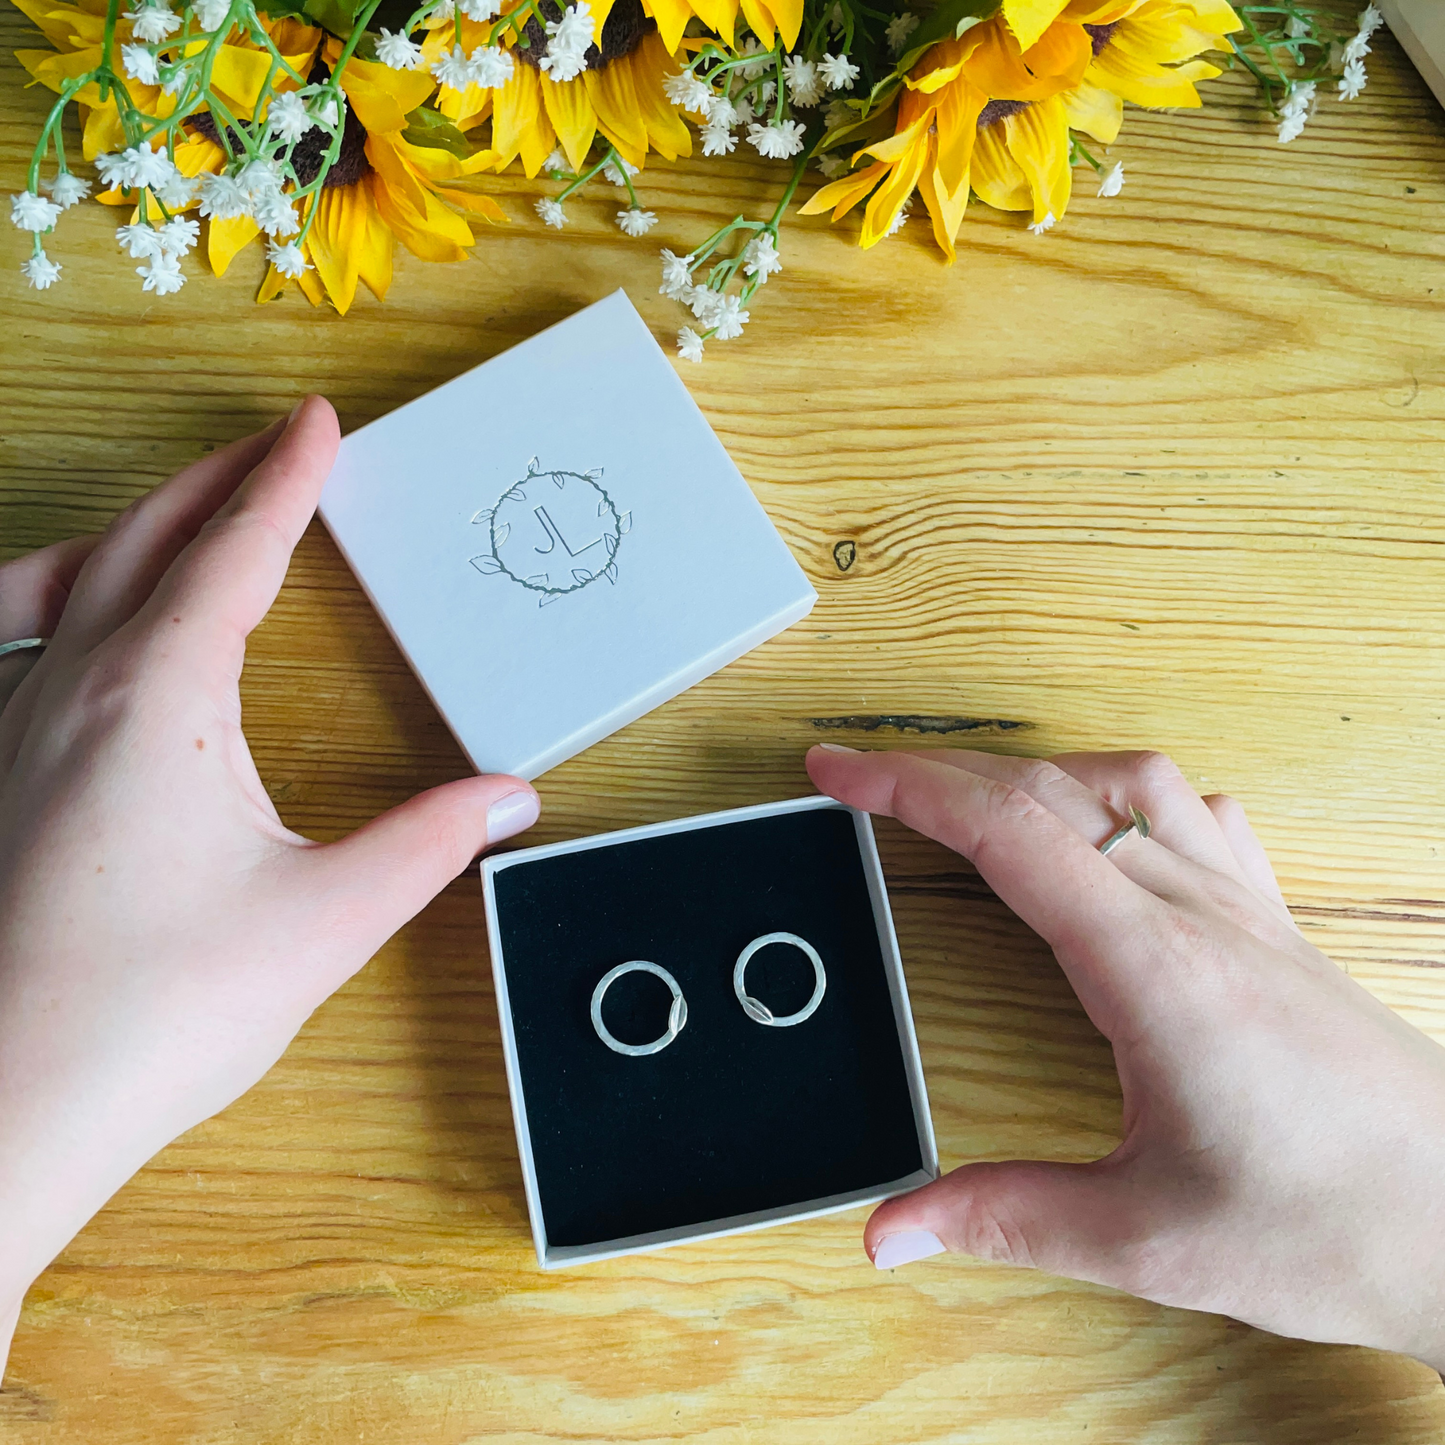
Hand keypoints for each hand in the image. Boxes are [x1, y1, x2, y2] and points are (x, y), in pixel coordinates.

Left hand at [0, 399, 539, 1372]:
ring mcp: (19, 726)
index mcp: (159, 698)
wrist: (9, 1108)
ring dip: (147, 524)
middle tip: (277, 445)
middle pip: (150, 538)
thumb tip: (507, 800)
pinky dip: (66, 588)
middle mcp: (75, 690)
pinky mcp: (0, 772)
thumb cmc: (150, 1012)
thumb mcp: (326, 919)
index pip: (237, 551)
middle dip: (220, 478)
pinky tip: (74, 611)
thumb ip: (429, 844)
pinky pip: (27, 634)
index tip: (319, 424)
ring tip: (195, 506)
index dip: (288, 480)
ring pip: (76, 575)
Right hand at [806, 744, 1444, 1371]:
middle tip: (859, 780)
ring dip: (1027, 770)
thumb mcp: (1149, 1238)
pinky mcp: (1274, 930)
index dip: (908, 789)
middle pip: (1047, 792)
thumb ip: (1007, 1218)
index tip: (841, 773)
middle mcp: (1200, 914)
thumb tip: (897, 1226)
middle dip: (935, 772)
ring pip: (1123, 784)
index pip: (1009, 831)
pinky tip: (1110, 827)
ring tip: (968, 794)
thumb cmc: (1340, 1224)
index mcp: (1153, 967)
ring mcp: (1244, 911)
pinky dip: (1124, 795)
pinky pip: (1196, 815)